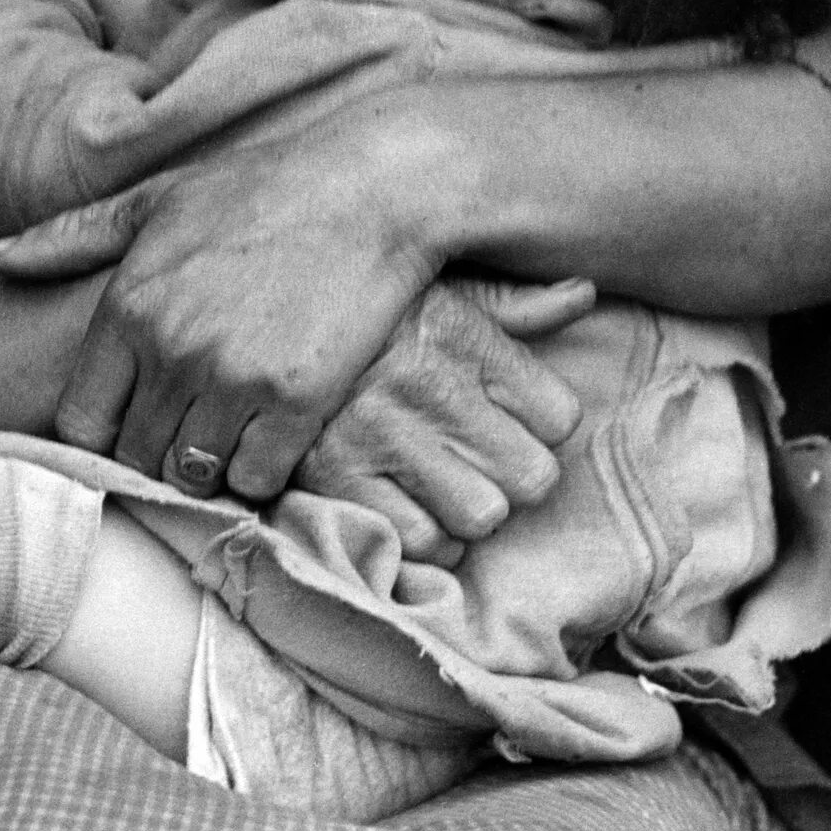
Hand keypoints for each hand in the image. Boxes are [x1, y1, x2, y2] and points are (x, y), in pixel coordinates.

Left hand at [0, 92, 555, 505]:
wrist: (377, 187)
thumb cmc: (263, 189)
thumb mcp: (158, 200)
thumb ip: (71, 237)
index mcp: (128, 306)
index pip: (80, 422)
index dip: (104, 432)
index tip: (136, 421)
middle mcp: (171, 350)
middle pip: (136, 456)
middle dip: (157, 451)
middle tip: (191, 428)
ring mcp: (233, 379)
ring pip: (193, 476)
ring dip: (209, 465)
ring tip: (231, 429)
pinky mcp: (297, 401)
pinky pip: (256, 478)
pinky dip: (262, 469)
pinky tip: (275, 430)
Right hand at [292, 274, 595, 550]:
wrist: (247, 315)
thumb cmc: (361, 313)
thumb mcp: (435, 289)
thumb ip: (510, 303)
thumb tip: (584, 292)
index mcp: (461, 334)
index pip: (560, 418)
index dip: (541, 427)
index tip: (511, 419)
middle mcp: (429, 384)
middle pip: (531, 479)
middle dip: (509, 477)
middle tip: (477, 461)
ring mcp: (383, 435)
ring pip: (479, 519)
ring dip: (464, 513)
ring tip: (436, 484)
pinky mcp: (335, 476)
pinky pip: (417, 542)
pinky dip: (416, 535)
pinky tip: (401, 503)